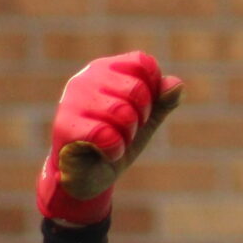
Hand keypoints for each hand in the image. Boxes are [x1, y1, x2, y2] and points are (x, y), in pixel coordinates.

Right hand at [35, 51, 183, 225]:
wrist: (88, 178)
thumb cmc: (116, 141)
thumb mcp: (147, 119)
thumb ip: (164, 100)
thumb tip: (176, 84)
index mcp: (105, 69)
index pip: (143, 63)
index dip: (153, 91)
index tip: (140, 110)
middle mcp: (85, 78)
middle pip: (137, 90)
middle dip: (141, 118)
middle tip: (124, 130)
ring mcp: (72, 101)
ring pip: (123, 113)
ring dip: (127, 135)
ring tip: (112, 141)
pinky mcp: (65, 126)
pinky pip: (106, 135)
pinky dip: (115, 150)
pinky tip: (104, 153)